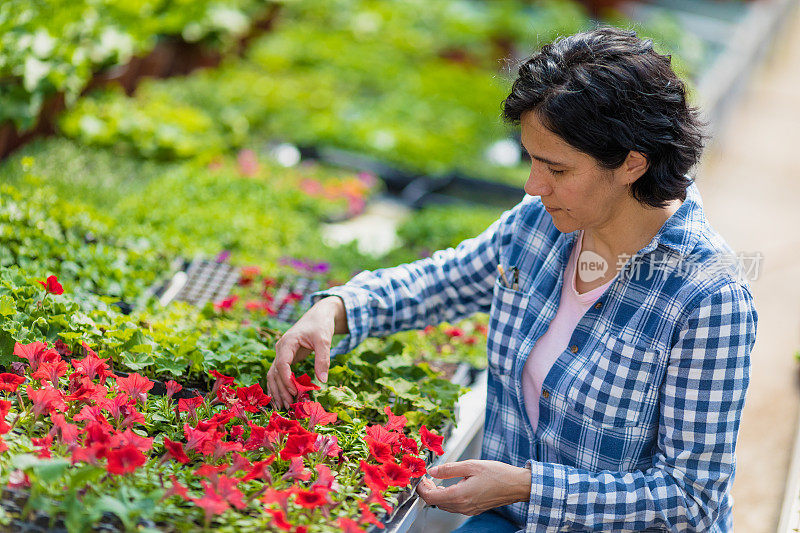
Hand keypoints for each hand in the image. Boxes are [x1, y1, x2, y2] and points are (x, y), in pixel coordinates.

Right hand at [266, 296, 344, 407]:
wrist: (319, 315)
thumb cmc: (321, 325)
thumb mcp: (324, 340)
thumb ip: (323, 359)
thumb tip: (323, 381)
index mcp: (287, 342)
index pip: (281, 364)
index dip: (286, 379)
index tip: (294, 392)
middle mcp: (281, 349)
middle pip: (275, 372)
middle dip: (281, 390)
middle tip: (289, 406)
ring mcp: (282, 354)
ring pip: (274, 375)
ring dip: (278, 390)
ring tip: (284, 406)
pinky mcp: (286, 358)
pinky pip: (279, 374)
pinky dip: (280, 386)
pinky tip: (282, 398)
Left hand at [416, 460, 530, 515]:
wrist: (516, 485)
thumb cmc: (497, 474)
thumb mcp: (471, 465)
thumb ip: (449, 469)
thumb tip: (432, 471)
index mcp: (460, 495)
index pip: (431, 497)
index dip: (422, 488)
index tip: (420, 478)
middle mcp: (463, 506)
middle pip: (436, 503)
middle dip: (428, 490)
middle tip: (427, 477)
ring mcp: (468, 510)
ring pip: (444, 506)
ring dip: (437, 494)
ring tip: (436, 480)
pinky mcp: (474, 509)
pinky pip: (454, 506)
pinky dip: (447, 497)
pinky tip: (450, 486)